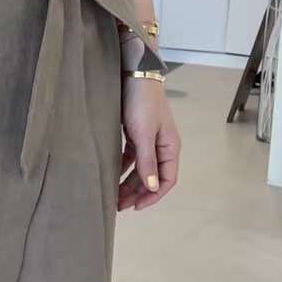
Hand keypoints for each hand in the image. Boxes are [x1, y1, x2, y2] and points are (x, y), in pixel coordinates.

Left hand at [118, 77, 179, 211]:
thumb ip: (147, 161)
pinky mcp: (135, 133)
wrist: (134, 74)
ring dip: (128, 183)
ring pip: (139, 169)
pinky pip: (130, 157)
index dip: (153, 196)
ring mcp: (148, 140)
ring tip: (114, 195)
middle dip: (137, 192)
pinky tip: (112, 175)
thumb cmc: (142, 103)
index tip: (136, 207)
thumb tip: (151, 187)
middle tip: (118, 205)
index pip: (166, 180)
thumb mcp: (144, 134)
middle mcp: (161, 146)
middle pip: (151, 177)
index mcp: (170, 148)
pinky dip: (122, 168)